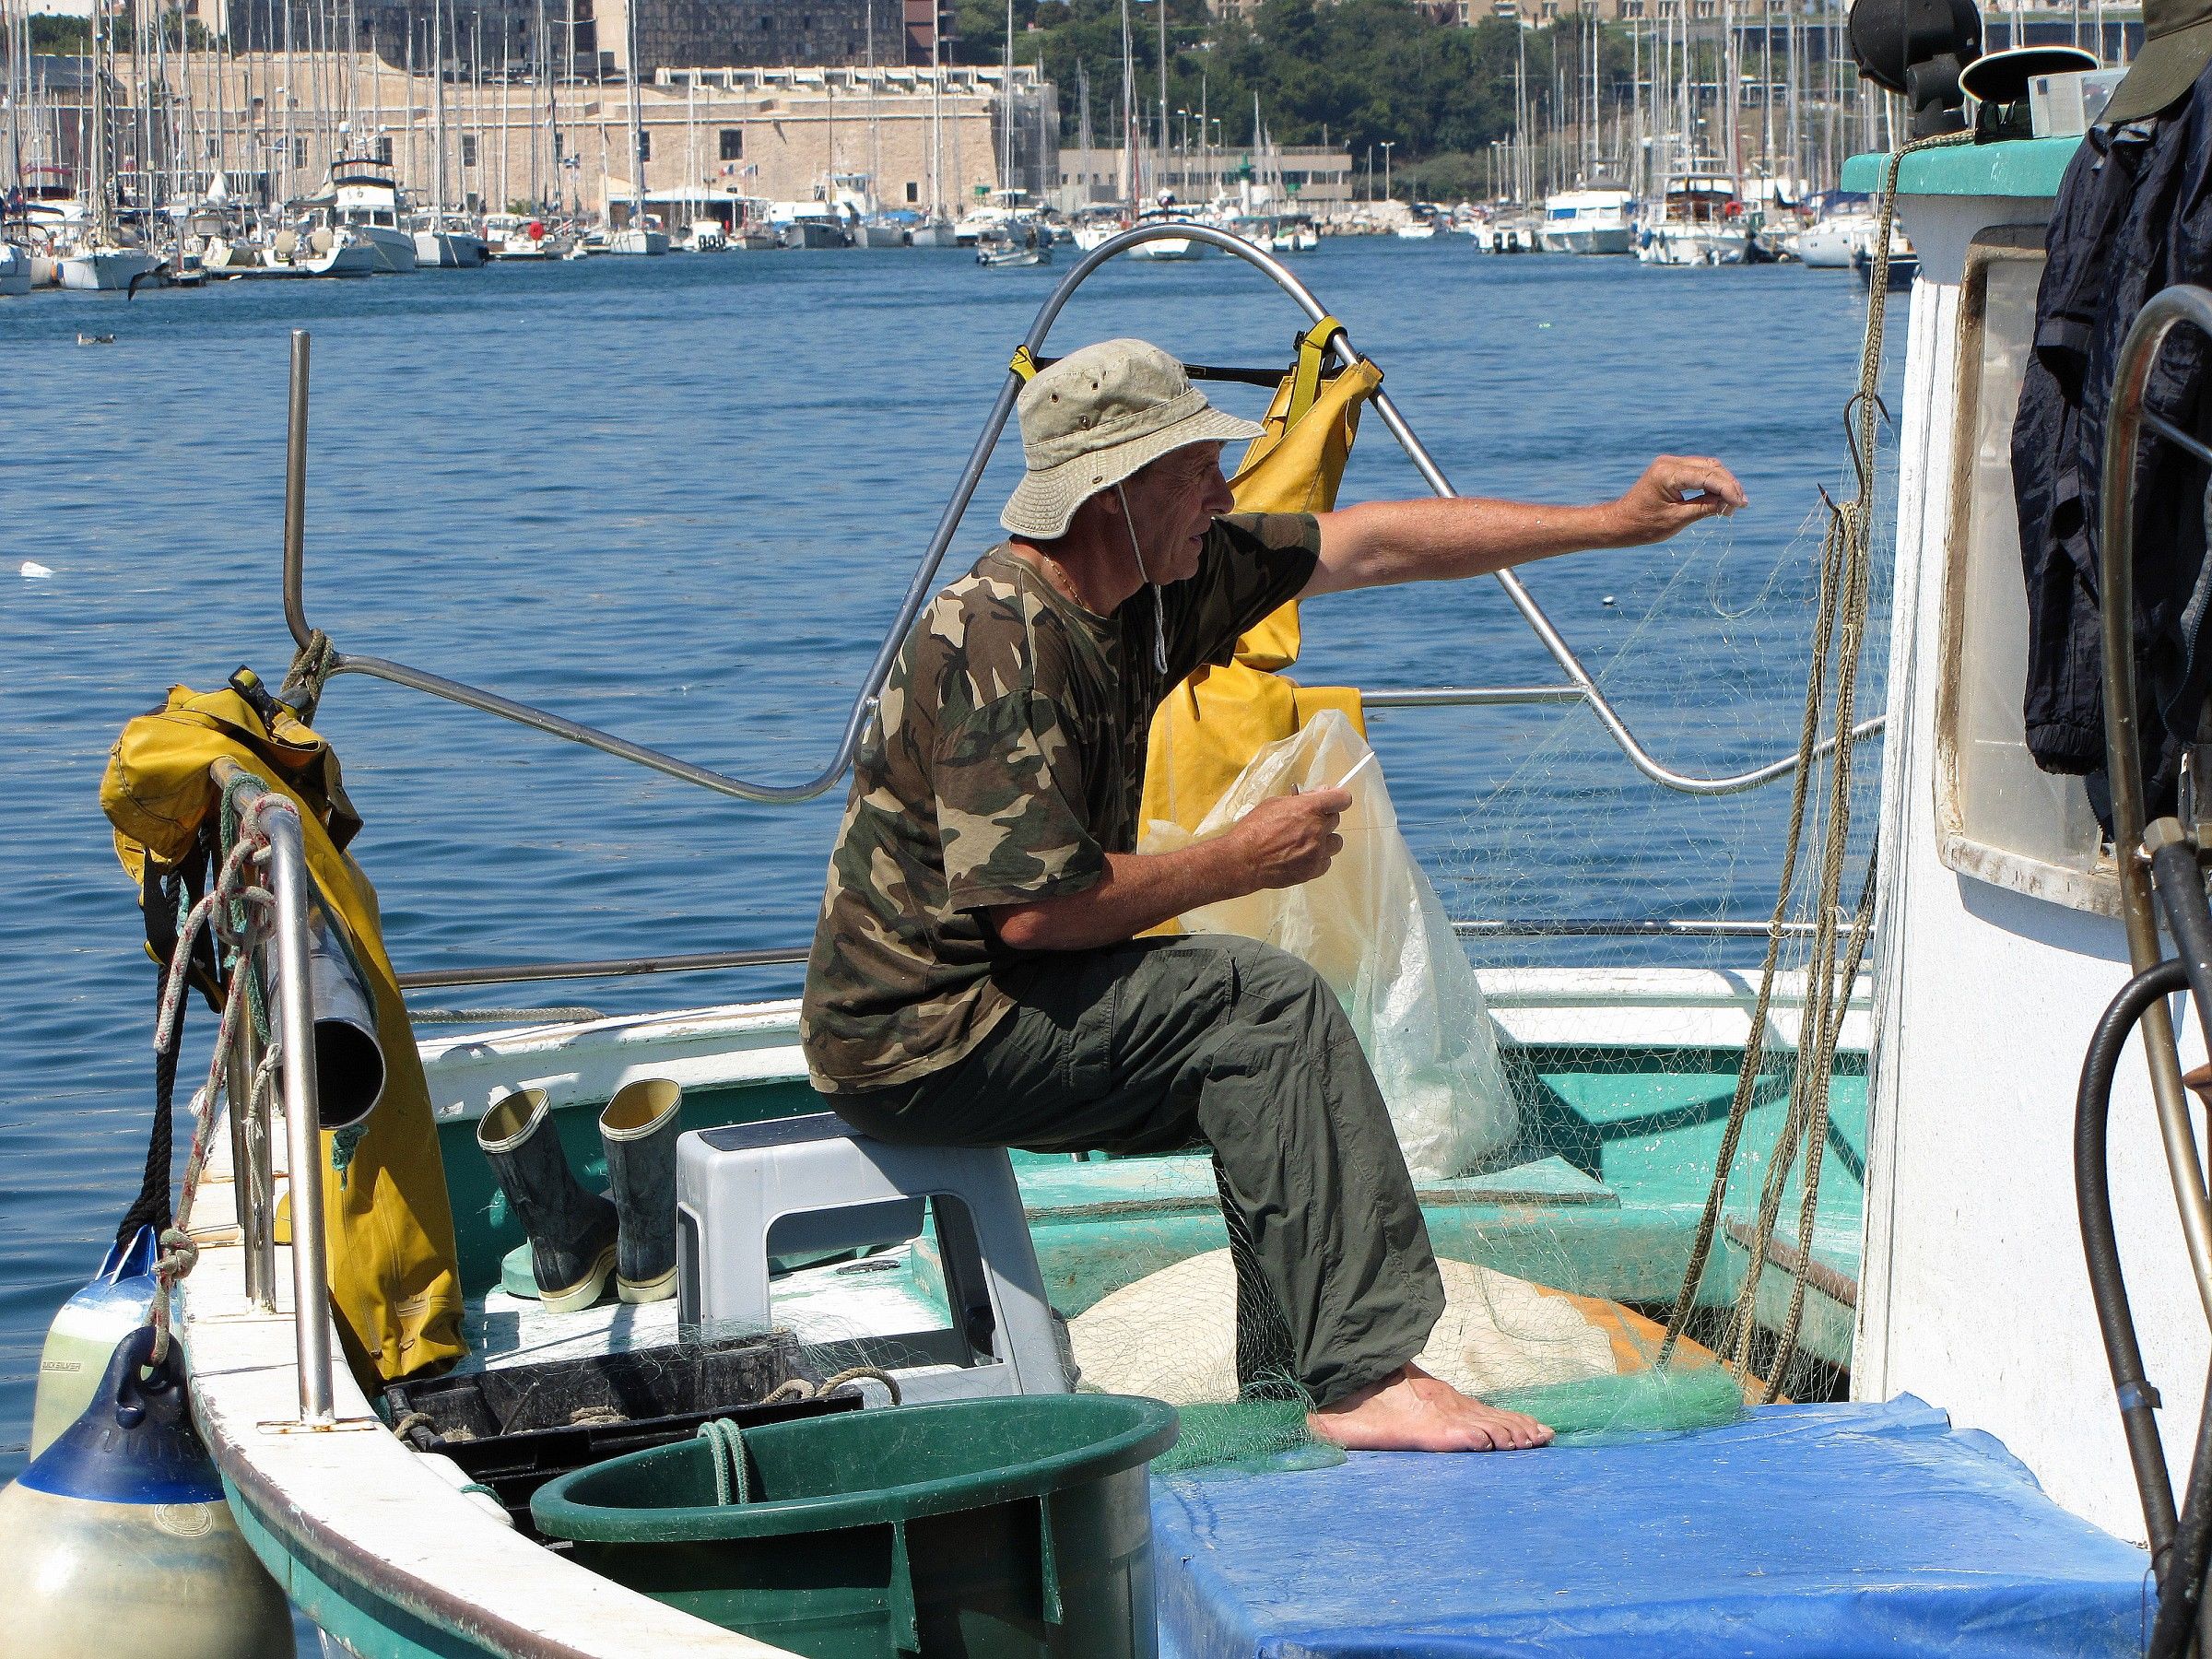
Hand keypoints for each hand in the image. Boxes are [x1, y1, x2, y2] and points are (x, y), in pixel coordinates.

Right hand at [1231, 788, 1349, 889]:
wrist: (1244, 860)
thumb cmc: (1254, 828)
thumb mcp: (1274, 804)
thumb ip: (1300, 799)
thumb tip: (1319, 793)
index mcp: (1310, 808)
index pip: (1342, 799)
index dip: (1337, 799)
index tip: (1330, 802)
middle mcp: (1318, 829)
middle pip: (1336, 820)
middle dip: (1323, 820)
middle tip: (1305, 824)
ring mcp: (1318, 851)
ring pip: (1335, 842)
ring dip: (1324, 840)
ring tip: (1305, 843)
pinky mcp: (1314, 870)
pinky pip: (1327, 861)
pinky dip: (1318, 859)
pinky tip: (1302, 857)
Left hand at [1606, 455, 1746, 544]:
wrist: (1619, 524)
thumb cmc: (1643, 526)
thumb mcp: (1677, 520)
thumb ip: (1704, 508)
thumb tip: (1729, 503)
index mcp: (1667, 473)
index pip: (1708, 476)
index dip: (1728, 489)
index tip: (1741, 505)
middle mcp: (1669, 463)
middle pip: (1710, 467)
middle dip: (1728, 485)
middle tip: (1740, 506)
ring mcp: (1669, 464)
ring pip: (1707, 468)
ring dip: (1722, 484)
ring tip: (1732, 505)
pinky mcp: (1670, 471)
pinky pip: (1697, 472)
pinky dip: (1711, 484)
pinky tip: (1720, 499)